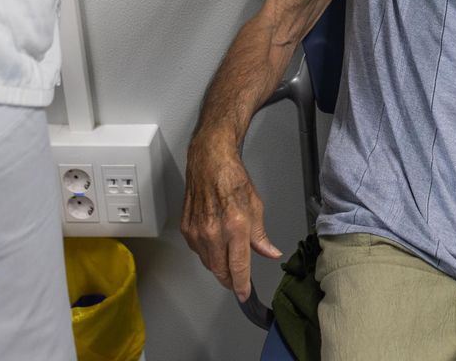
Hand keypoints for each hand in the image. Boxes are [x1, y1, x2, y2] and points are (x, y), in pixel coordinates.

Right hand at [181, 135, 282, 299]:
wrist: (209, 162)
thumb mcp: (256, 206)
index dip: (242, 285)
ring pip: (208, 263)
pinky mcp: (186, 228)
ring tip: (228, 263)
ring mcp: (197, 231)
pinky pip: (198, 251)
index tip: (245, 294)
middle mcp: (213, 232)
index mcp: (235, 226)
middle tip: (238, 284)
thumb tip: (269, 253)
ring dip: (218, 267)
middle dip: (230, 281)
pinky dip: (207, 253)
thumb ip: (260, 236)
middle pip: (220, 270)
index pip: (238, 266)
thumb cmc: (233, 178)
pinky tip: (215, 246)